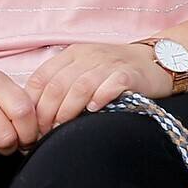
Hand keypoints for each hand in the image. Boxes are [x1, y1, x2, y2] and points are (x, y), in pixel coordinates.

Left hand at [24, 42, 167, 137]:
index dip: (34, 104)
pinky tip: (93, 111)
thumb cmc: (113, 73)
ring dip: (68, 110)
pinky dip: (100, 98)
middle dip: (47, 113)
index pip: (42, 77)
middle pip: (58, 84)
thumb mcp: (84, 71)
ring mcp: (110, 64)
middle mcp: (89, 56)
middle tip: (45, 133)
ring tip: (63, 128)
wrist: (154, 61)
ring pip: (81, 86)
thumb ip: (62, 86)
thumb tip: (35, 117)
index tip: (33, 125)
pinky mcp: (130, 74)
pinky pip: (111, 85)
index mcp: (73, 54)